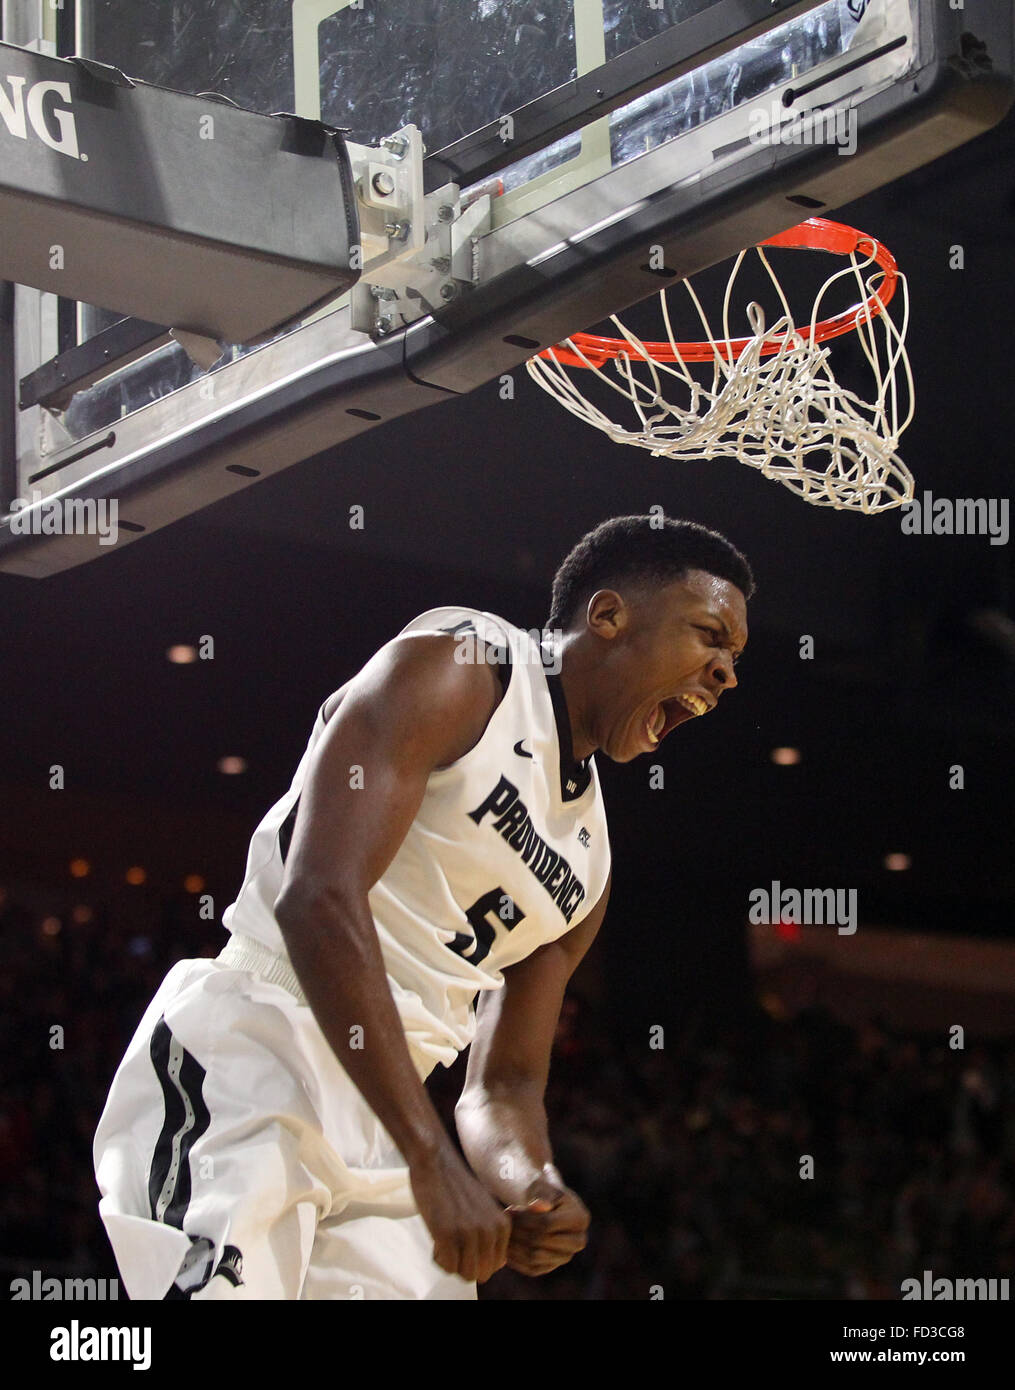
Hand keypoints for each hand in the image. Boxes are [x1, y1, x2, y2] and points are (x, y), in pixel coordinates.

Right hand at [409, 1143, 512, 1283]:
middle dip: (464, 1264)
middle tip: (452, 1243)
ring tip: (444, 1239)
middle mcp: (490, 1230)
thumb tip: (500, 1264)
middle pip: (480, 1274)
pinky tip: (436, 1238)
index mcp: (503, 1225)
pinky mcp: (447, 1233)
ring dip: (450, 1261)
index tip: (465, 1241)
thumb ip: (495, 1233)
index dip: (476, 1259)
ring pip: (464, 1273)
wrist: (435, 1160)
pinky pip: (447, 1266)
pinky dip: (439, 1257)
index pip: (495, 1266)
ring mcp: (469, 1232)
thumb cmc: (456, 1184)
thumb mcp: (487, 1207)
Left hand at [504, 1175, 589, 1276]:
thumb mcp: (543, 1187)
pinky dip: (515, 1259)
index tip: (508, 1209)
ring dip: (514, 1245)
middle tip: (503, 1222)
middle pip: (540, 1241)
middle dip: (517, 1231)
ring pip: (535, 1257)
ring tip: (502, 1232)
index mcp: (580, 1218)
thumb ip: (542, 1194)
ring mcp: (566, 1256)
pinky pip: (532, 1268)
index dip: (524, 1218)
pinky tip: (505, 1245)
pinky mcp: (553, 1266)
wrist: (546, 1205)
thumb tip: (540, 1206)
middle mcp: (578, 1240)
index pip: (547, 1223)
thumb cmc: (543, 1192)